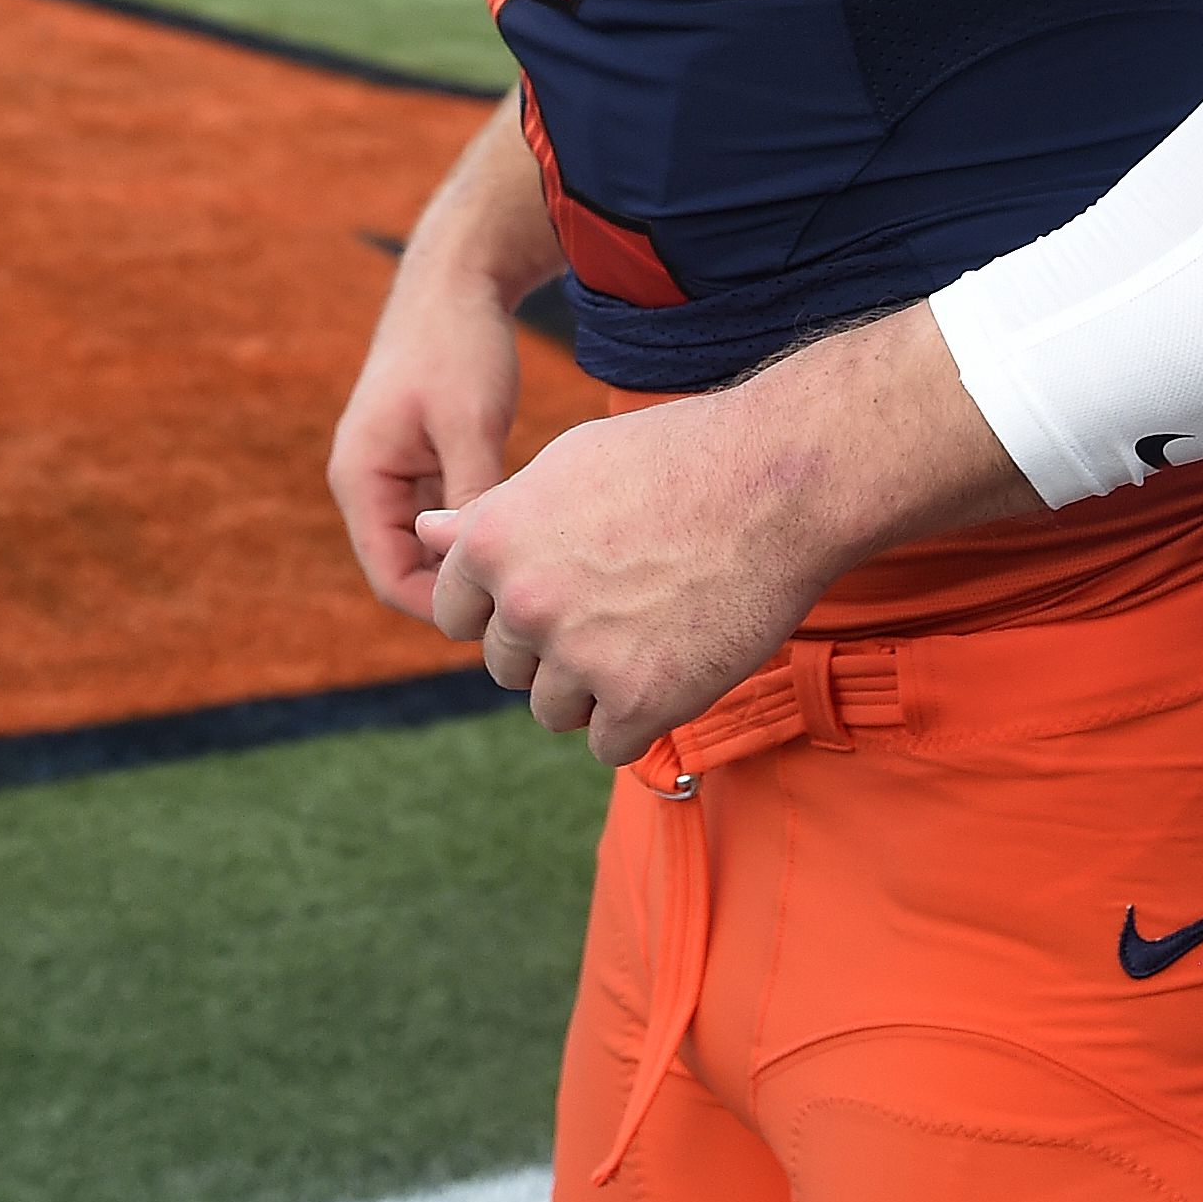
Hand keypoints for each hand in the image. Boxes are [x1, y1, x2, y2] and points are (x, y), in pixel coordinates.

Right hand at [328, 260, 522, 617]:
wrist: (459, 278)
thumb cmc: (457, 344)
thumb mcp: (469, 423)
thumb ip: (470, 495)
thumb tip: (480, 567)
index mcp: (361, 479)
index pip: (391, 579)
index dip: (443, 607)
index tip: (505, 612)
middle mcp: (370, 484)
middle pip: (410, 570)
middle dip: (462, 589)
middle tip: (529, 598)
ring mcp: (397, 473)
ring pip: (432, 545)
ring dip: (473, 557)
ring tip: (535, 568)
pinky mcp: (426, 460)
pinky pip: (449, 514)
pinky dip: (481, 526)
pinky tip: (531, 527)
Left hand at [414, 304, 1036, 762]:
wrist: (778, 481)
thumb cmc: (676, 459)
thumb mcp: (568, 464)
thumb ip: (493, 514)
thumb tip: (424, 533)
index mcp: (492, 542)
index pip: (455, 613)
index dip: (507, 603)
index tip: (564, 583)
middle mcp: (524, 602)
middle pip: (507, 666)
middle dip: (553, 646)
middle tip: (624, 602)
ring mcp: (580, 655)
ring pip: (554, 710)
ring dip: (595, 687)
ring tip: (655, 630)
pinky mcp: (640, 701)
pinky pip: (609, 743)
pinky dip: (640, 718)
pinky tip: (678, 664)